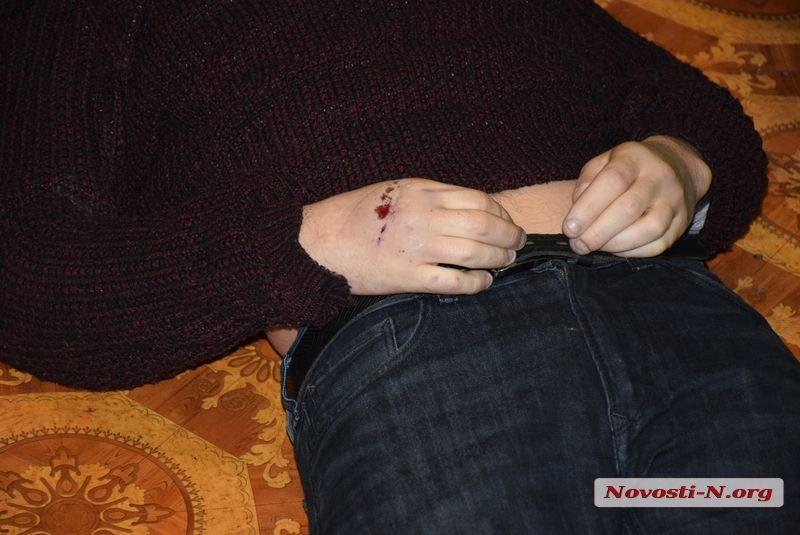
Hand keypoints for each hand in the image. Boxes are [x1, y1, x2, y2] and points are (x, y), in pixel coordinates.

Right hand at [299, 178, 526, 294]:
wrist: (319, 241)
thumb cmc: (355, 214)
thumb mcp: (393, 189)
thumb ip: (431, 195)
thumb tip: (470, 207)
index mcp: (420, 190)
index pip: (476, 199)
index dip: (500, 212)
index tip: (507, 220)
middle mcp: (423, 216)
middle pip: (484, 225)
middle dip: (509, 235)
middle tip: (517, 243)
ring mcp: (417, 247)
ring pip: (475, 253)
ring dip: (498, 258)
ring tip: (505, 261)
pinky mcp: (408, 277)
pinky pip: (455, 282)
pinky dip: (477, 283)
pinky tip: (484, 282)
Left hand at [562, 135, 711, 256]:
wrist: (677, 166)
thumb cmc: (628, 168)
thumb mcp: (603, 162)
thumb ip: (586, 183)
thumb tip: (577, 214)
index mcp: (634, 157)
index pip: (612, 181)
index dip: (588, 208)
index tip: (569, 228)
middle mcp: (660, 177)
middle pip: (629, 208)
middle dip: (597, 232)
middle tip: (577, 244)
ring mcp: (675, 201)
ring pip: (648, 229)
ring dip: (615, 245)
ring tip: (594, 247)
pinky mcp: (682, 223)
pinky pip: (658, 245)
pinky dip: (632, 252)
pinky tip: (615, 249)